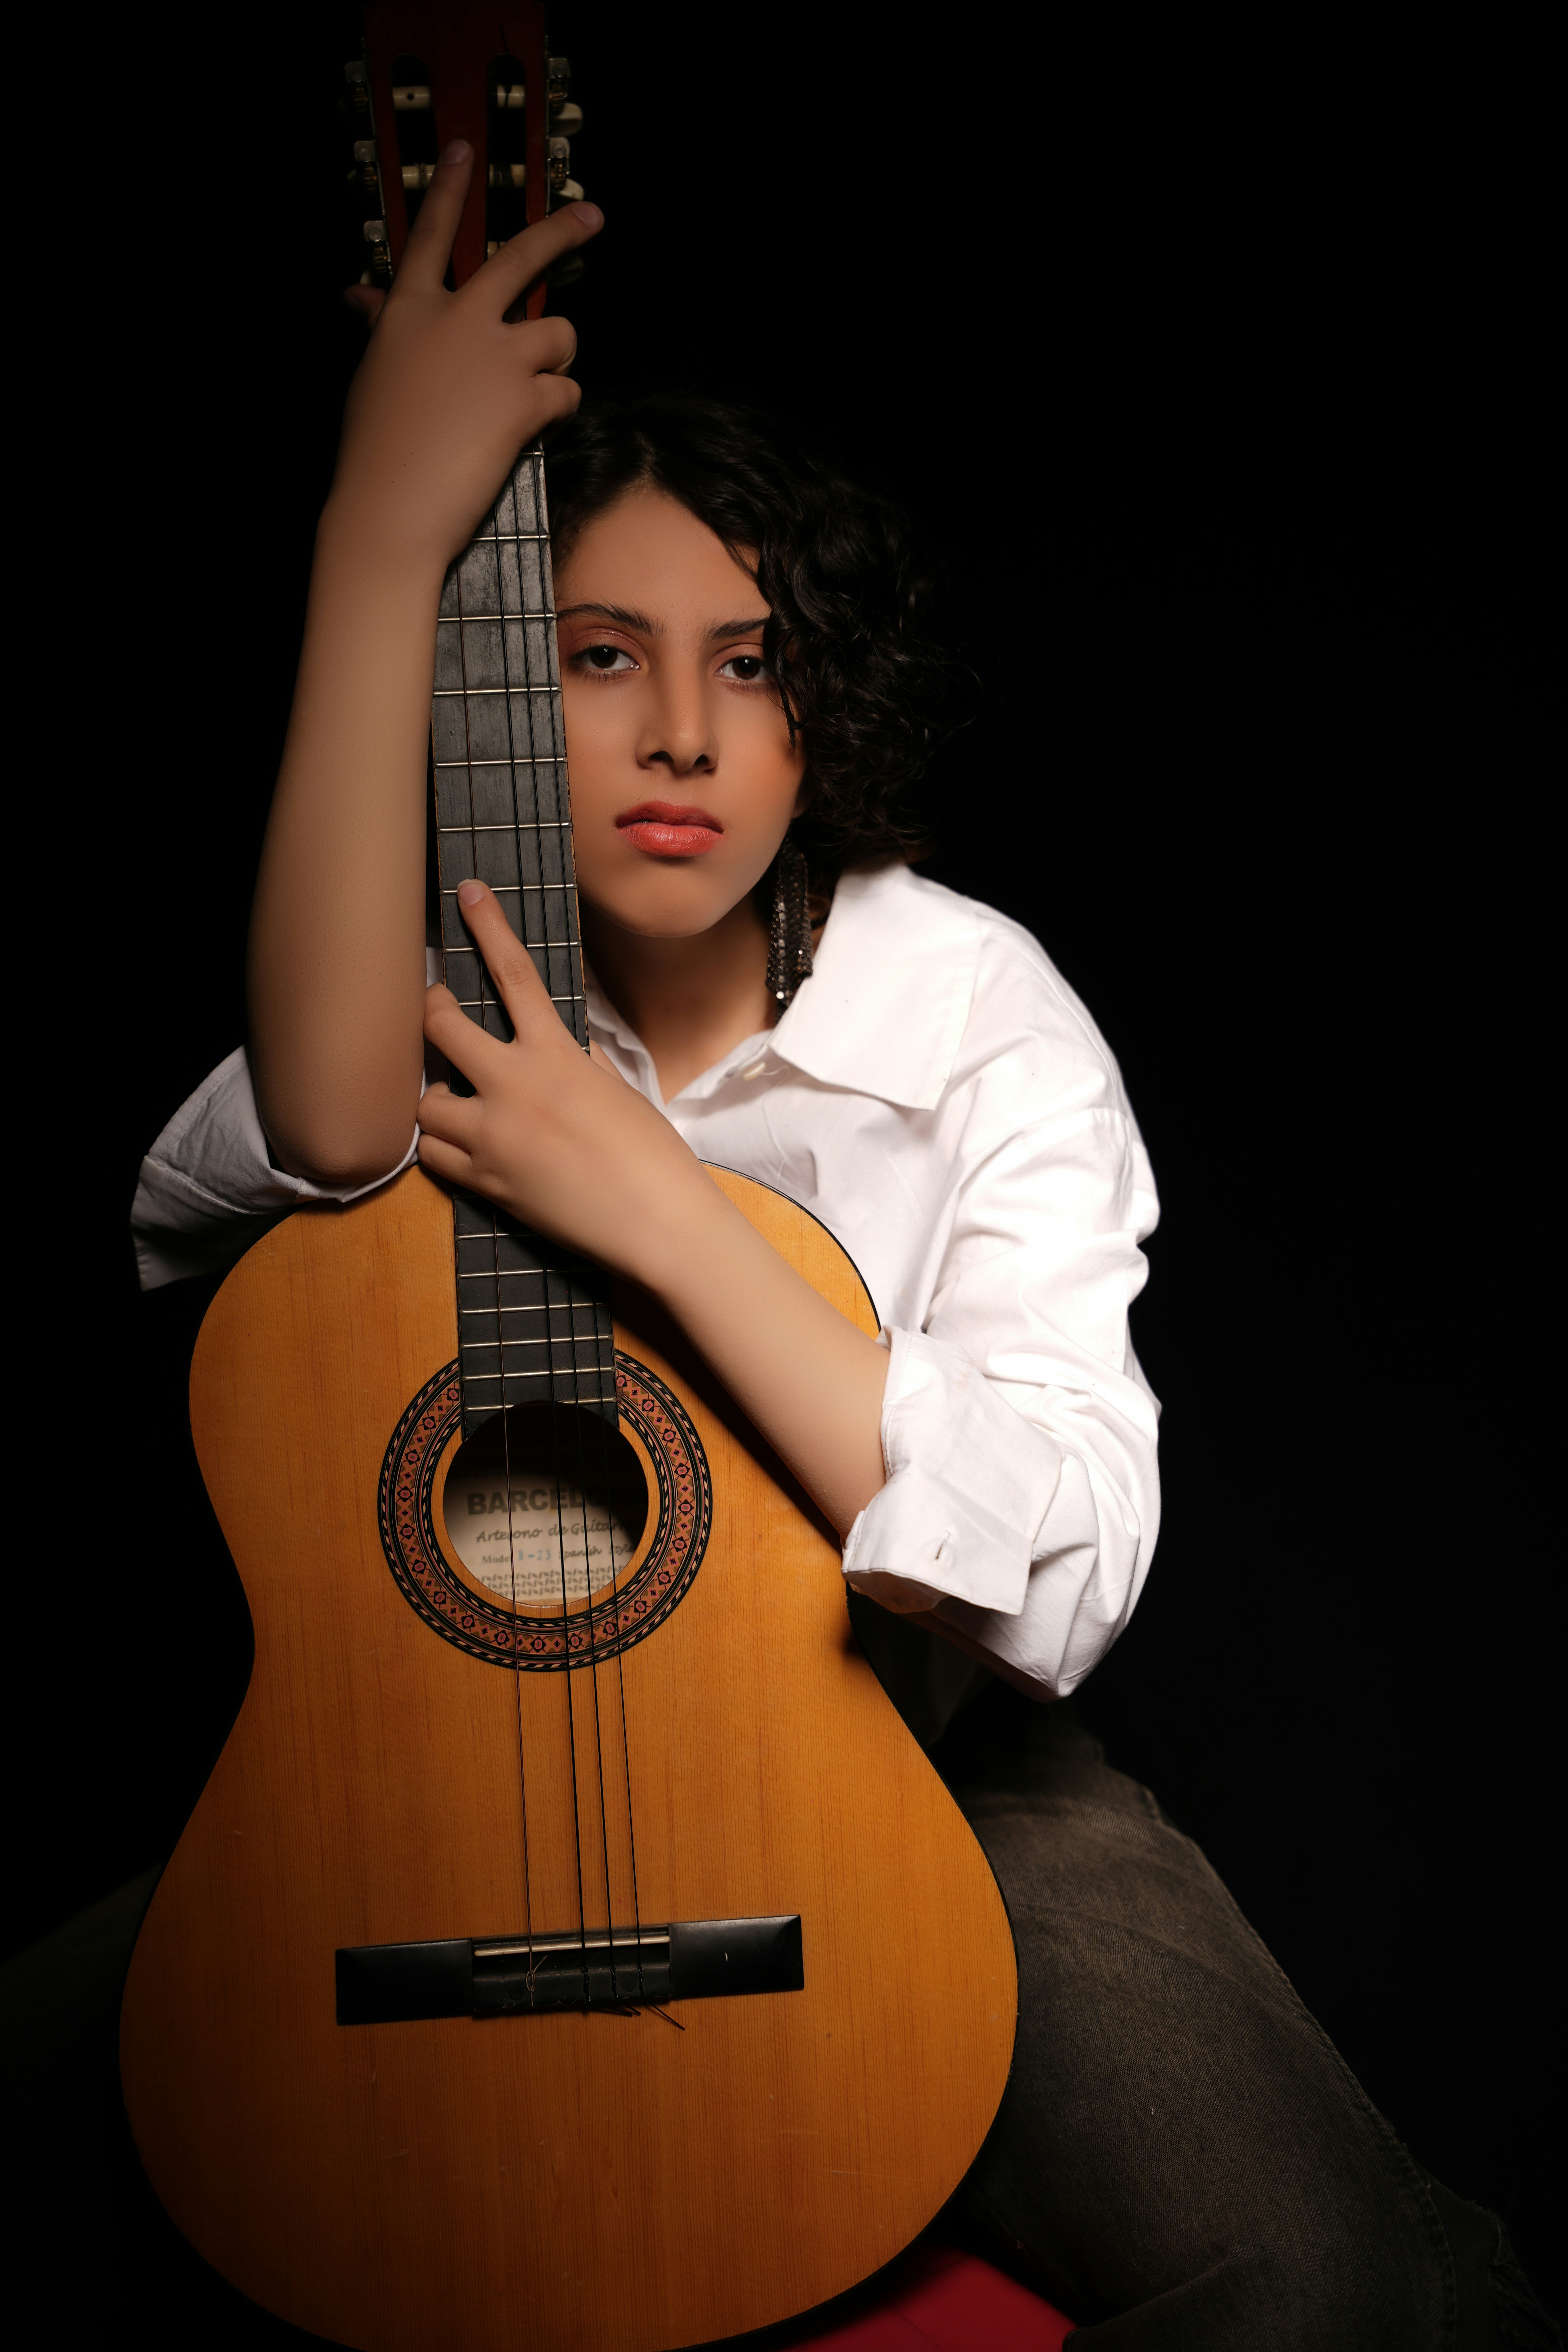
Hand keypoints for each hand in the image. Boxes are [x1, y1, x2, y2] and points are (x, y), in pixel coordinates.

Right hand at [327, 144, 601, 570]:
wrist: (390, 508)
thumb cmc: (375, 448)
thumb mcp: (374, 376)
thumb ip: (384, 328)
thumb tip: (361, 296)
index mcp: (409, 310)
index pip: (430, 234)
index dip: (448, 189)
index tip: (465, 152)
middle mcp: (455, 318)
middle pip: (520, 257)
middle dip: (562, 231)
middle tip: (592, 215)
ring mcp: (494, 354)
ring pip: (558, 332)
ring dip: (557, 359)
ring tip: (533, 388)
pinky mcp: (526, 396)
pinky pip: (567, 389)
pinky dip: (558, 409)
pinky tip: (529, 428)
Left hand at [416, 881, 715, 1283]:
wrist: (654, 1223)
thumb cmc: (651, 1155)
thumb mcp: (616, 1089)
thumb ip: (577, 1059)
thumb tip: (554, 1041)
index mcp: (556, 1057)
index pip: (514, 975)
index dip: (488, 928)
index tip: (467, 892)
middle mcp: (513, 1090)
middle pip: (441, 1029)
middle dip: (432, 1012)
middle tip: (437, 1011)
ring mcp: (492, 1139)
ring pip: (425, 1102)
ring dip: (434, 1094)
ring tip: (454, 1098)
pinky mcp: (484, 1184)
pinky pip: (434, 1156)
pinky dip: (440, 1145)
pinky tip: (459, 1144)